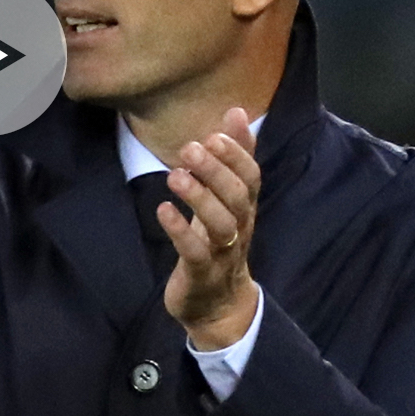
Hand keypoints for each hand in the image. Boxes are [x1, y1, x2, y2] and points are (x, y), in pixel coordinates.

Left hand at [159, 107, 261, 350]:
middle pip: (238, 197)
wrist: (218, 304)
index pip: (251, 176)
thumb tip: (237, 111)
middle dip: (217, 170)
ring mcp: (223, 252)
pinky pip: (195, 252)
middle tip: (190, 148)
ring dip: (199, 198)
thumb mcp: (227, 196)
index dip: (238, 155)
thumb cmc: (219, 239)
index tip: (215, 134)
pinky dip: (180, 231)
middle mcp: (239, 227)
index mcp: (245, 206)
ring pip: (221, 224)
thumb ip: (233, 155)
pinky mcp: (201, 273)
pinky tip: (163, 210)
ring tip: (174, 175)